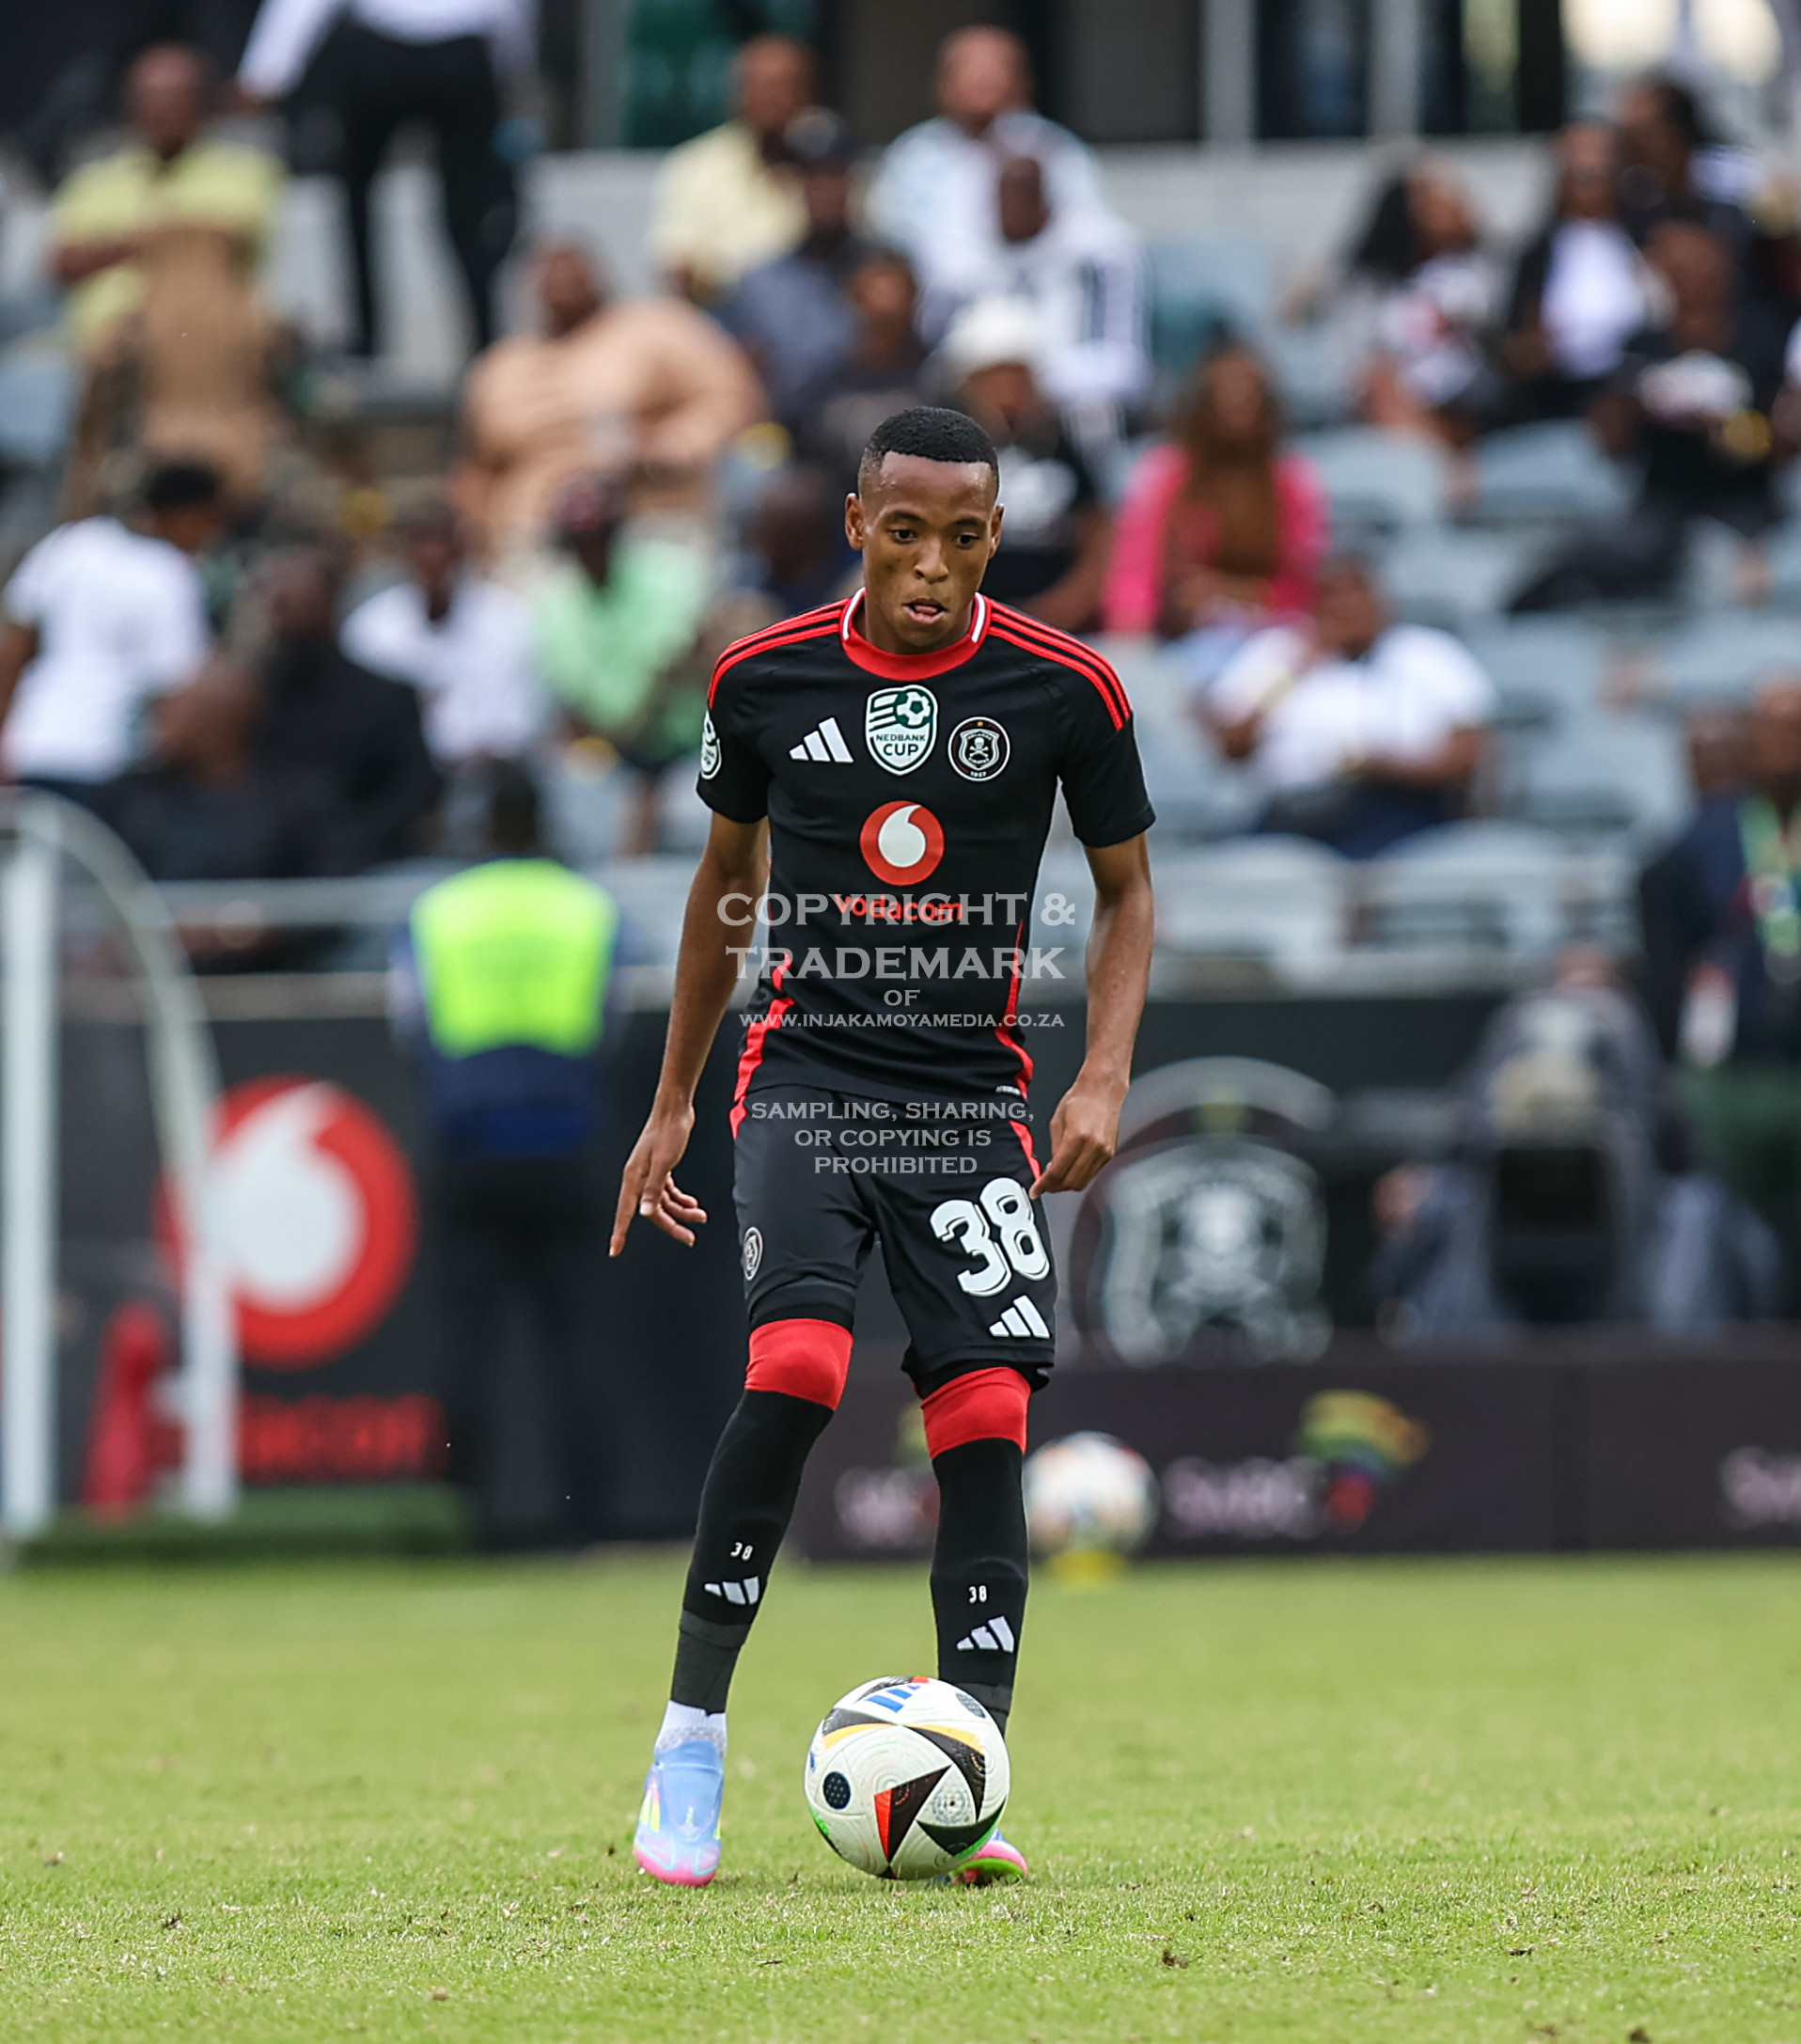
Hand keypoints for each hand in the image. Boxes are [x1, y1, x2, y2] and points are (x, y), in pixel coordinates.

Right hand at [610, 1100, 707, 1253]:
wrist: (675, 1110)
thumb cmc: (668, 1131)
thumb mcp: (664, 1162)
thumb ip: (655, 1189)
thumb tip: (646, 1212)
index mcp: (635, 1178)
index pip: (626, 1212)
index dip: (620, 1232)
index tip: (615, 1249)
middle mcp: (639, 1178)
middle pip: (652, 1212)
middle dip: (672, 1226)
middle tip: (689, 1238)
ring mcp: (649, 1173)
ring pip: (664, 1203)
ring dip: (682, 1212)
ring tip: (700, 1217)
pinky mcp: (660, 1168)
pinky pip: (668, 1192)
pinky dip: (680, 1200)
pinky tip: (692, 1203)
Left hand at [1029, 1072, 1126, 1197]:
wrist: (1102, 1091)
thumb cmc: (1080, 1100)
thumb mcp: (1056, 1124)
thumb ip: (1054, 1149)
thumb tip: (1050, 1170)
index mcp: (1077, 1137)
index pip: (1057, 1172)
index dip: (1044, 1185)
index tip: (1036, 1191)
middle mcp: (1093, 1147)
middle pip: (1071, 1182)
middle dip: (1055, 1187)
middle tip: (1044, 1185)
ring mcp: (1104, 1152)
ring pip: (1082, 1182)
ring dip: (1067, 1184)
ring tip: (1057, 1177)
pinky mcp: (1109, 1154)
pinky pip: (1091, 1174)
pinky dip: (1079, 1176)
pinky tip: (1071, 1169)